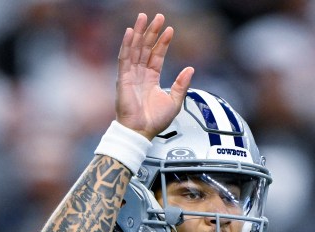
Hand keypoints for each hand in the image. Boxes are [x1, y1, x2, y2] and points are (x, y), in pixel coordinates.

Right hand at [116, 13, 193, 139]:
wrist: (142, 132)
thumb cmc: (154, 121)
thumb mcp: (175, 102)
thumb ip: (182, 85)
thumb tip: (190, 69)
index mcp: (151, 79)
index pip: (157, 56)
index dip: (163, 42)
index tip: (170, 30)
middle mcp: (140, 75)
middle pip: (146, 48)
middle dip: (152, 32)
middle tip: (158, 17)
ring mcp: (131, 75)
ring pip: (135, 49)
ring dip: (140, 33)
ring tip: (144, 17)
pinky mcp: (123, 79)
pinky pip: (124, 58)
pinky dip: (127, 44)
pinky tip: (131, 32)